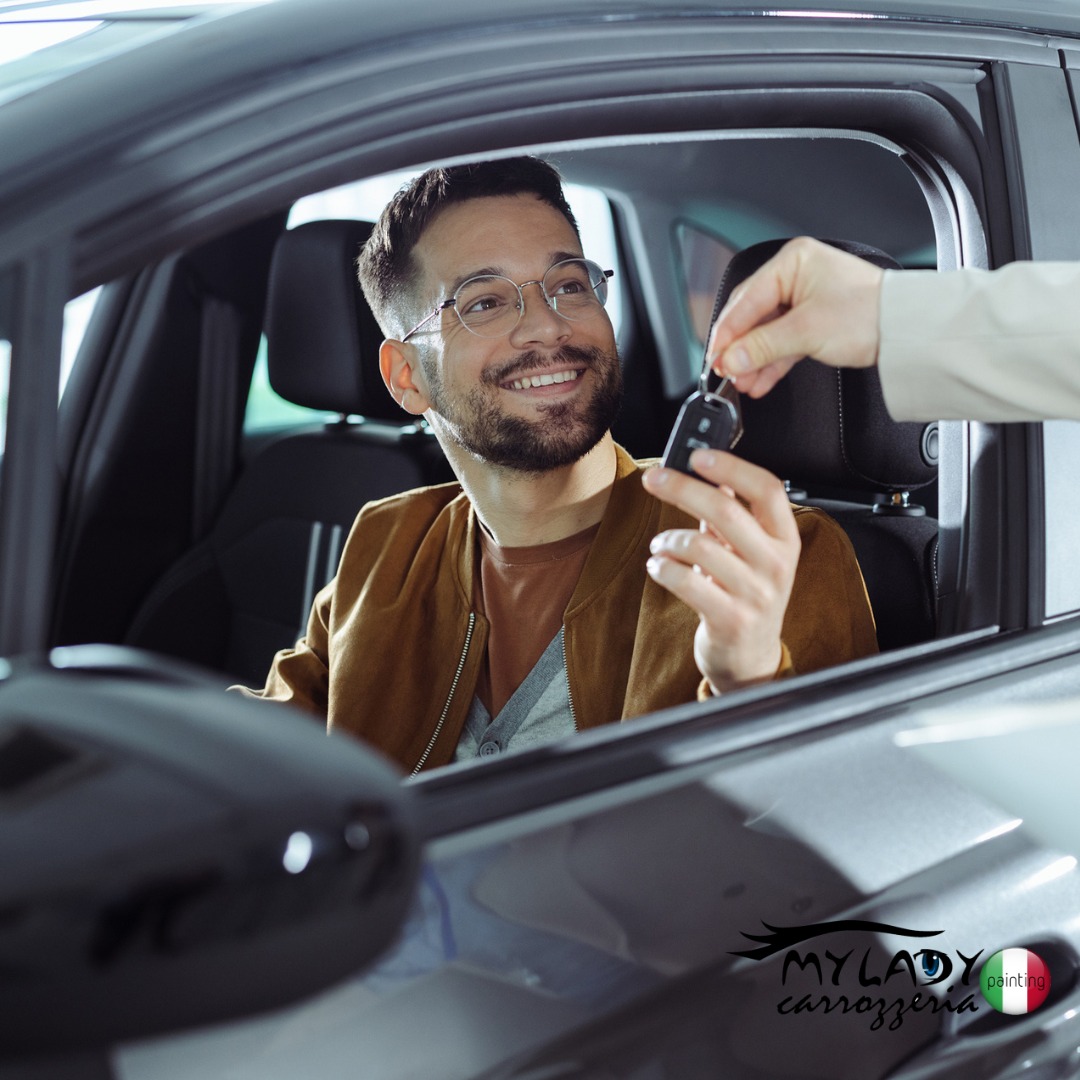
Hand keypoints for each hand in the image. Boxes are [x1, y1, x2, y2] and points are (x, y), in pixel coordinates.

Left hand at [642, 450, 799, 692]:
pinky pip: (685, 582)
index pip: (767, 489)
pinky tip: (658, 567)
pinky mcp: (730, 620)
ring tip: (660, 546)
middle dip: (682, 488)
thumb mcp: (749, 551)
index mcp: (786, 539)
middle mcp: (777, 564)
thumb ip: (733, 513)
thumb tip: (710, 470)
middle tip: (654, 479)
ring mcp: (756, 594)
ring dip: (667, 540)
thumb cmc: (745, 594)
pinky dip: (662, 568)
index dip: (732, 467)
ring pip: (699, 546)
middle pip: (726, 510)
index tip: (698, 455)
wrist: (750, 657)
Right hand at [706, 237, 884, 396]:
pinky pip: (783, 342)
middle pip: (753, 316)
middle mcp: (797, 276)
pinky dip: (771, 362)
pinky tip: (759, 380)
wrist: (908, 332)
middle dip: (740, 348)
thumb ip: (763, 346)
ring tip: (743, 382)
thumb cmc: (869, 315)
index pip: (746, 299)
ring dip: (754, 360)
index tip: (715, 357)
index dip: (727, 332)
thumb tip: (731, 359)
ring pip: (767, 332)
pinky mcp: (815, 321)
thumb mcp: (807, 331)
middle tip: (725, 371)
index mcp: (793, 262)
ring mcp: (806, 299)